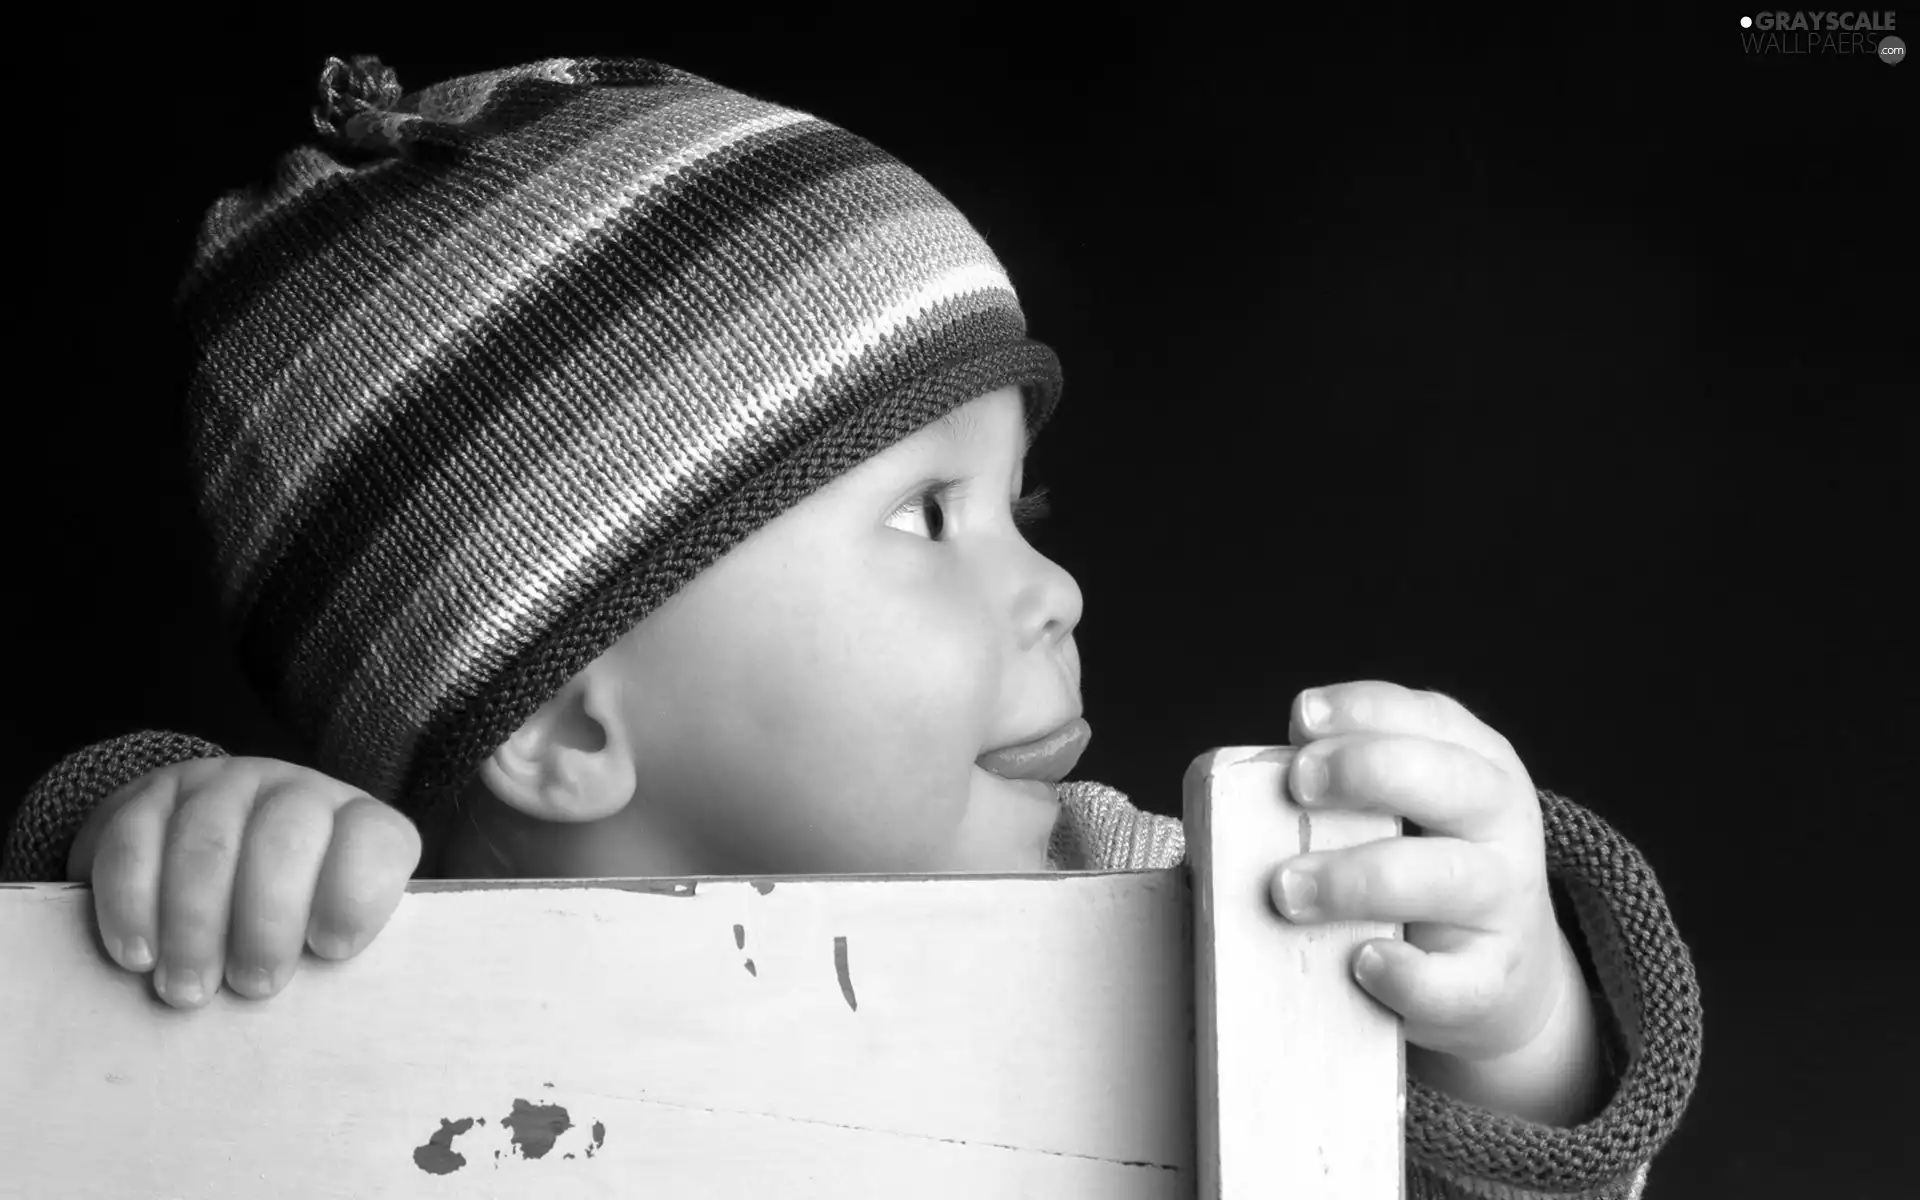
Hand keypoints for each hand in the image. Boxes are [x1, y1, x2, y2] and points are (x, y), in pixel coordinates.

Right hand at [66, 757, 421, 1009]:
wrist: (206, 850)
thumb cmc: (287, 914)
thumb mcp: (328, 925)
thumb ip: (339, 949)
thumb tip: (342, 1019)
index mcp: (358, 825)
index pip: (376, 841)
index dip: (356, 894)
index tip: (331, 950)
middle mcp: (297, 794)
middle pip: (285, 841)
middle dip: (267, 921)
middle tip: (254, 987)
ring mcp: (224, 786)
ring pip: (208, 843)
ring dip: (195, 924)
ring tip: (189, 989)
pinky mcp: (152, 797)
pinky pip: (135, 842)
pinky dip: (133, 903)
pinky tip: (138, 954)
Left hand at [1270, 681, 1568, 1064]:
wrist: (1503, 977)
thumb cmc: (1423, 874)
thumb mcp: (1408, 812)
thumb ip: (1346, 787)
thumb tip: (1238, 792)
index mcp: (1479, 765)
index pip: (1431, 717)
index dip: (1365, 710)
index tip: (1301, 719)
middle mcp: (1500, 826)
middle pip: (1448, 781)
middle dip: (1365, 772)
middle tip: (1297, 786)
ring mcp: (1503, 906)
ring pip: (1446, 878)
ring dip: (1358, 878)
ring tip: (1287, 889)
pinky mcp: (1491, 983)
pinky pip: (1455, 981)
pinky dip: (1407, 973)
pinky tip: (1363, 961)